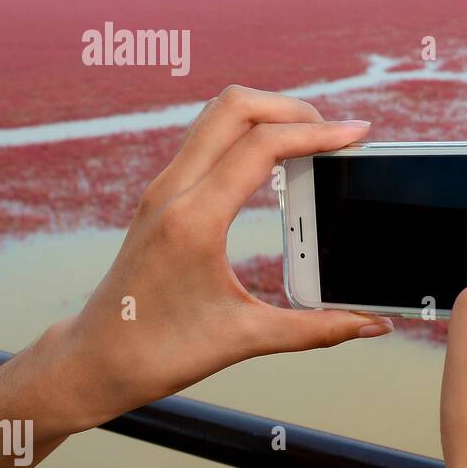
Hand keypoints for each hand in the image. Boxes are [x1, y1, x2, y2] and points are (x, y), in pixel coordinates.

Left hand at [47, 85, 392, 433]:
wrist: (92, 361)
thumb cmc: (157, 353)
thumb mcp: (246, 339)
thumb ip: (318, 329)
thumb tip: (374, 326)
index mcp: (193, 221)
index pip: (261, 146)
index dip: (317, 133)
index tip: (357, 133)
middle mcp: (172, 192)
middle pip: (235, 107)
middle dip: (292, 108)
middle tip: (335, 132)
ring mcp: (163, 189)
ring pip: (217, 115)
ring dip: (268, 114)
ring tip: (311, 139)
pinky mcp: (162, 196)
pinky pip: (207, 138)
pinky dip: (248, 133)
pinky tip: (276, 160)